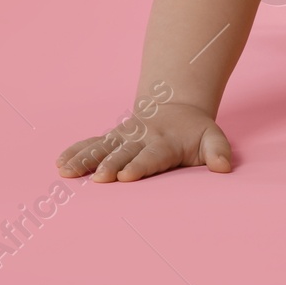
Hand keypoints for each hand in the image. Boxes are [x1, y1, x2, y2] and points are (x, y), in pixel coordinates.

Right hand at [56, 102, 233, 182]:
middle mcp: (141, 138)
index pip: (152, 156)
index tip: (126, 176)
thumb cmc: (194, 132)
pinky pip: (92, 143)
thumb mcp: (212, 137)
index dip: (140, 165)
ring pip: (102, 147)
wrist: (175, 107)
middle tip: (99, 177)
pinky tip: (61, 162)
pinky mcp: (112, 138)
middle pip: (124, 152)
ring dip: (85, 158)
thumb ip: (218, 151)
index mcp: (165, 142)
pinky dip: (76, 151)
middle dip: (111, 164)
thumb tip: (224, 167)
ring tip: (67, 171)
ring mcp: (124, 136)